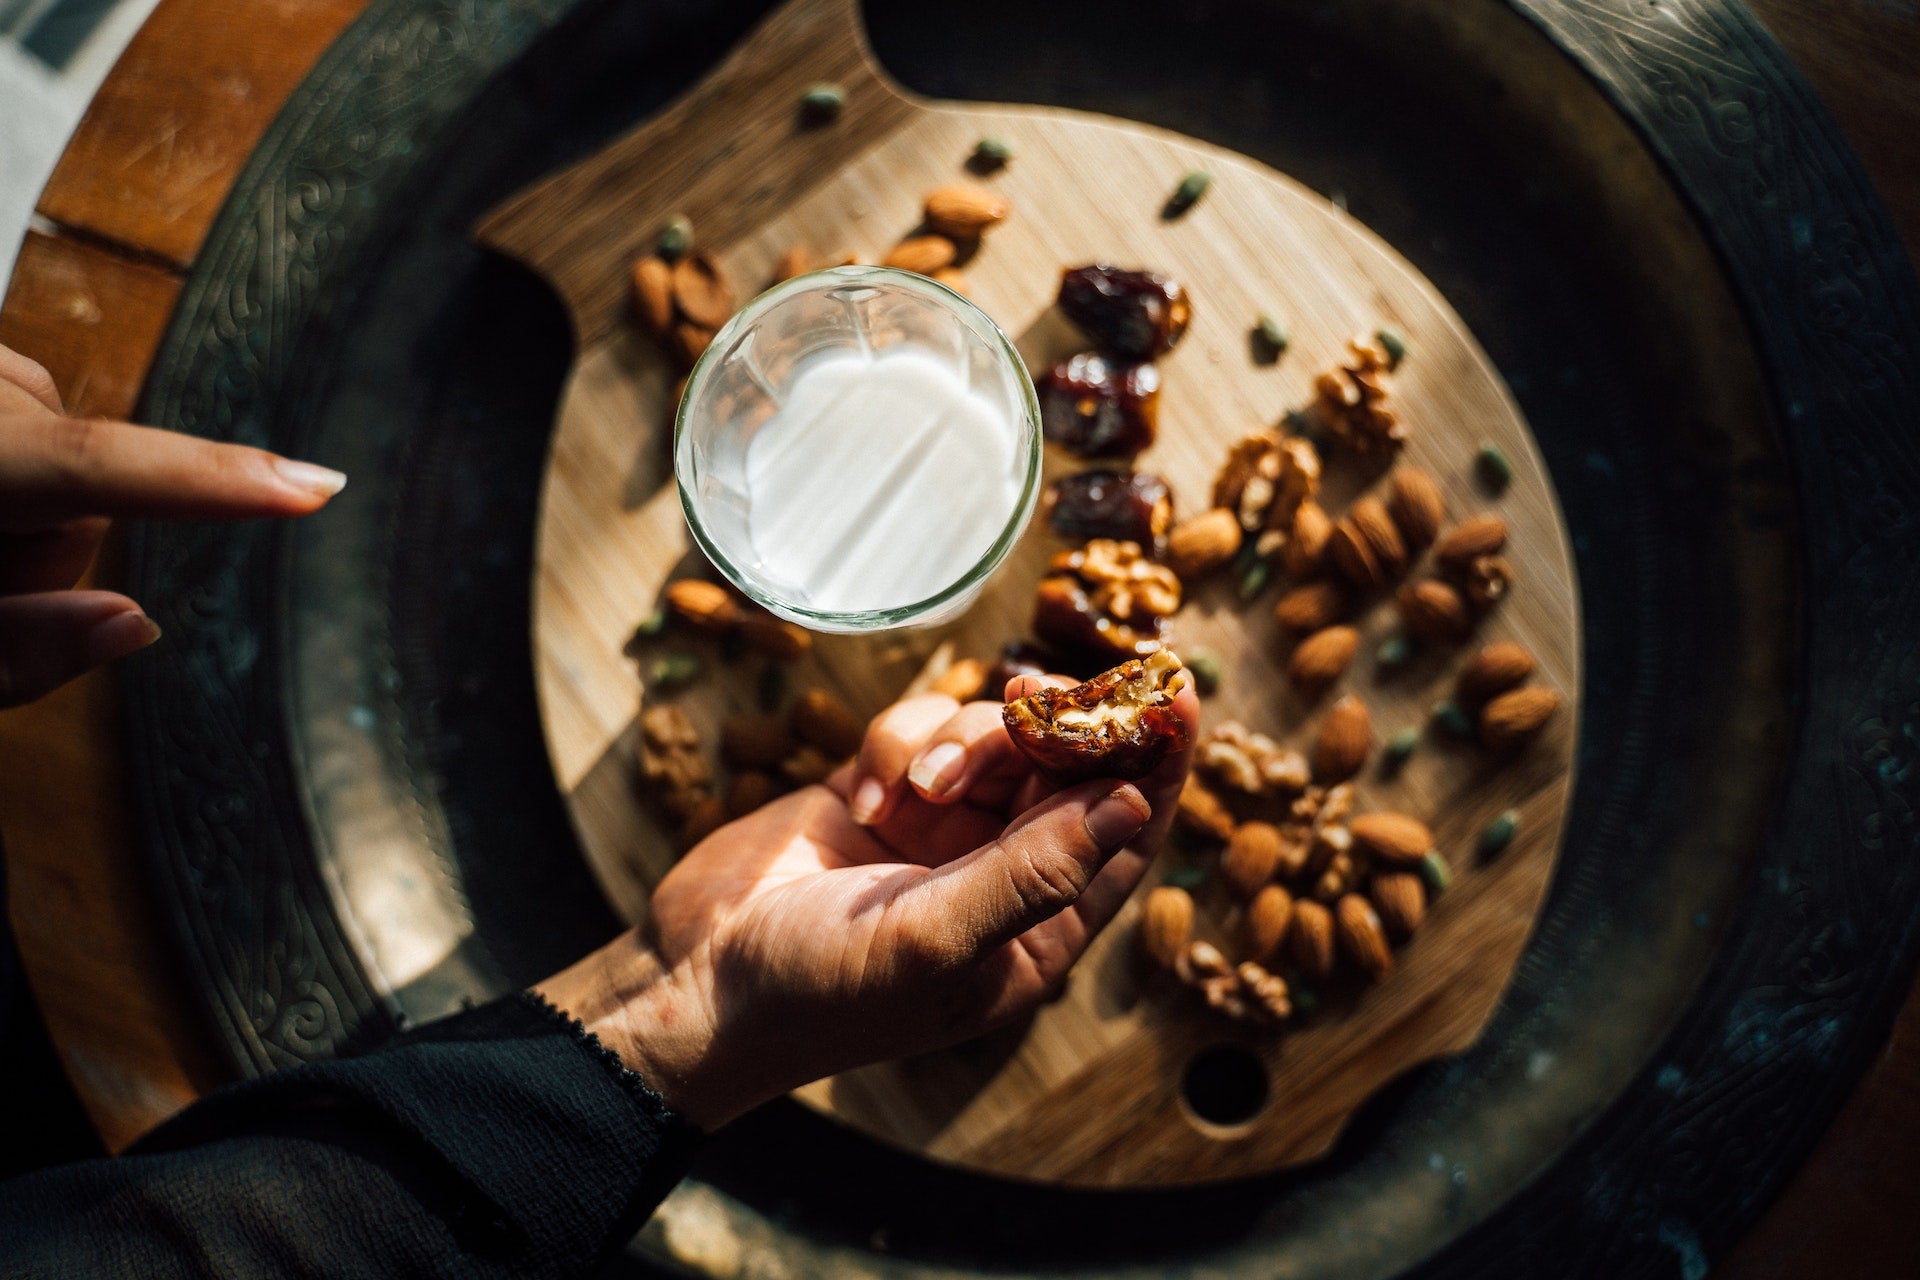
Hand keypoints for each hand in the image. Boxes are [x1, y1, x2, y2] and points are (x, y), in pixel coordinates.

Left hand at [0, 342, 346, 707]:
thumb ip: (18, 653)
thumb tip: (136, 628)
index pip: (97, 465)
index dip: (212, 478)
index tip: (315, 486)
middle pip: (85, 496)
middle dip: (44, 554)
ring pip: (69, 465)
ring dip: (24, 516)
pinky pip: (45, 429)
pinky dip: (16, 476)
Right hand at [535, 674, 1198, 1128]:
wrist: (694, 982)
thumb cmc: (820, 992)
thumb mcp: (940, 941)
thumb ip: (1036, 870)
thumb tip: (1133, 805)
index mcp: (1037, 929)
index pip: (1123, 831)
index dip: (1156, 760)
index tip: (1176, 687)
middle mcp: (999, 872)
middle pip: (1066, 766)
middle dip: (1050, 728)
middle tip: (1030, 695)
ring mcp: (937, 829)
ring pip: (994, 735)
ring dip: (962, 738)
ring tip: (913, 785)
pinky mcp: (878, 791)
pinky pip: (920, 727)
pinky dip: (900, 738)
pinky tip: (863, 790)